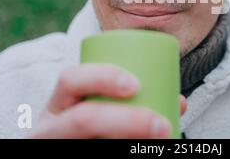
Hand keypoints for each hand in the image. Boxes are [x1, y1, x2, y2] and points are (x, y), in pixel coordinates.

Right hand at [29, 64, 186, 138]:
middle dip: (125, 120)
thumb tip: (178, 102)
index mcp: (59, 104)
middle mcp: (51, 129)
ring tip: (161, 140)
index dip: (102, 78)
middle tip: (161, 125)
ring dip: (130, 142)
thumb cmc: (91, 128)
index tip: (136, 84)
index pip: (70, 80)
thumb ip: (131, 103)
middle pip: (81, 120)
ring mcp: (57, 147)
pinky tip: (144, 151)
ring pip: (85, 141)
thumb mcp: (100, 110)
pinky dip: (127, 150)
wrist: (74, 144)